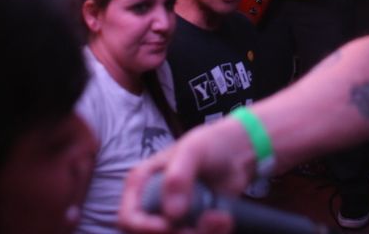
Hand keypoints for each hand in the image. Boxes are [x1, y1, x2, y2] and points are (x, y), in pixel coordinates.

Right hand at [118, 122, 250, 232]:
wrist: (239, 153)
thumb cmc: (211, 144)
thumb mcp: (193, 150)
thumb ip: (178, 177)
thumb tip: (172, 214)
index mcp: (141, 183)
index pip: (128, 218)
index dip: (144, 228)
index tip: (169, 226)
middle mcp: (152, 204)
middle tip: (205, 221)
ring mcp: (172, 218)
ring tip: (220, 218)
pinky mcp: (191, 226)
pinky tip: (223, 219)